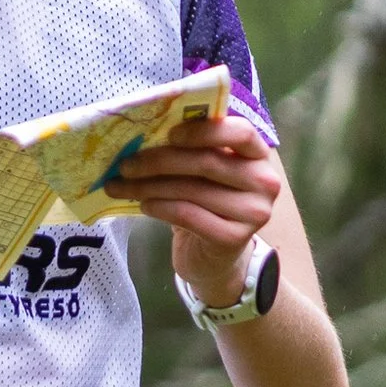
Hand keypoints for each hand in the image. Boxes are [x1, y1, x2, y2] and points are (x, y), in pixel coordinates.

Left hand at [120, 118, 279, 314]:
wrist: (212, 256)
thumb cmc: (206, 204)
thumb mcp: (203, 173)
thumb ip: (190, 151)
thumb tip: (143, 135)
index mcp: (258, 155)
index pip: (242, 132)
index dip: (204, 131)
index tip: (168, 133)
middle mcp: (264, 182)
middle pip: (207, 162)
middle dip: (159, 161)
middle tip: (125, 164)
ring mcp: (254, 212)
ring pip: (192, 190)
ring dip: (149, 186)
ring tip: (121, 186)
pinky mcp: (235, 238)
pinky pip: (189, 215)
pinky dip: (160, 207)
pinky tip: (143, 205)